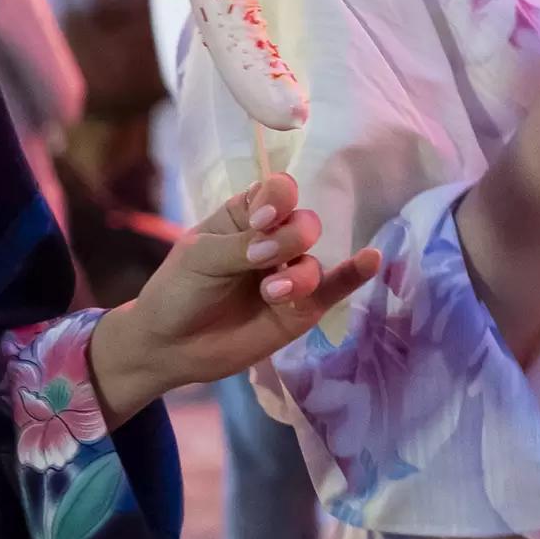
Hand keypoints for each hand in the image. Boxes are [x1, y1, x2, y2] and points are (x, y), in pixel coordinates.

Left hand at [92, 174, 377, 421]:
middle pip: (304, 223)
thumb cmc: (179, 291)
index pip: (279, 192)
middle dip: (288, 238)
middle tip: (258, 260)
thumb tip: (279, 239)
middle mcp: (274, 241)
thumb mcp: (201, 258)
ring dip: (297, 275)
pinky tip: (370, 260)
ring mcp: (290, 275)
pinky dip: (354, 274)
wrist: (169, 346)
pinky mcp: (302, 310)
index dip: (278, 201)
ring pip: (313, 260)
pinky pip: (335, 288)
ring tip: (271, 294)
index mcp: (247, 217)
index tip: (260, 222)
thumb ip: (242, 245)